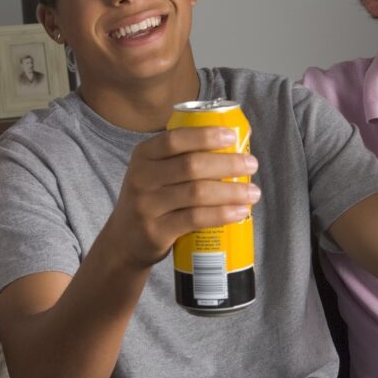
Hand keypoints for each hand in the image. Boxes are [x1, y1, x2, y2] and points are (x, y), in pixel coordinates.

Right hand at [102, 126, 259, 268]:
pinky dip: (221, 214)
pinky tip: (239, 212)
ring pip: (197, 193)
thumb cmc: (152, 199)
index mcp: (144, 155)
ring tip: (253, 192)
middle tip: (252, 164)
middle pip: (191, 165)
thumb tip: (234, 141)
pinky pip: (195, 219)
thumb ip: (182, 158)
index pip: (175, 139)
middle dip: (227, 163)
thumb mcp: (154, 172)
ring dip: (231, 191)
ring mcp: (147, 206)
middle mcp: (142, 178)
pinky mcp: (156, 231)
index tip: (232, 136)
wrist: (124, 241)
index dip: (205, 135)